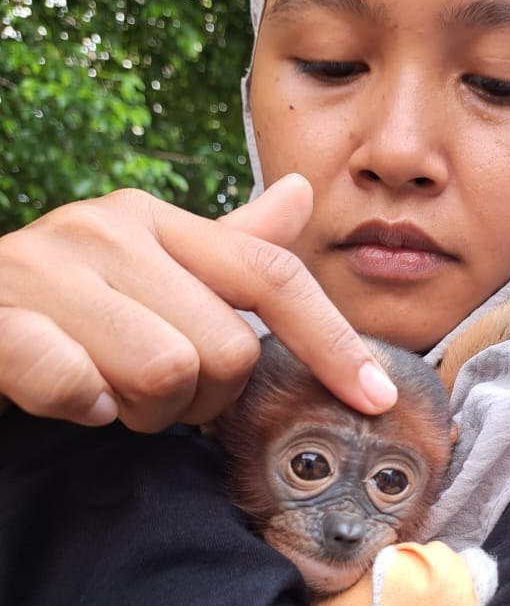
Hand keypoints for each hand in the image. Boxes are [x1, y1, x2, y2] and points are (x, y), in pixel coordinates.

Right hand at [0, 176, 396, 431]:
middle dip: (201, 400)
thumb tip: (303, 194)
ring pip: (165, 373)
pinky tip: (74, 400)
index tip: (376, 399)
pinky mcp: (0, 318)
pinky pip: (79, 384)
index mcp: (159, 223)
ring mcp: (48, 268)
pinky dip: (84, 408)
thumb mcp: (154, 273)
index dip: (332, 342)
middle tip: (157, 398)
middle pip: (226, 349)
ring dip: (143, 411)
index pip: (273, 277)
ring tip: (110, 394)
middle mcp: (109, 231)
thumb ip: (229, 249)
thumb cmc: (67, 305)